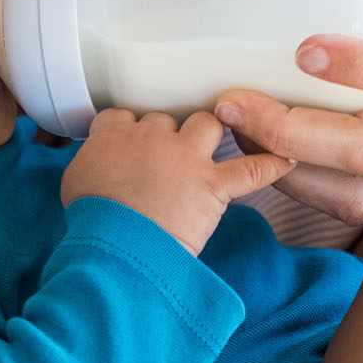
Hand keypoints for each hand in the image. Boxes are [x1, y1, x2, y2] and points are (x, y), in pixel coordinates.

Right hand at [61, 109, 293, 253]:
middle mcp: (152, 137)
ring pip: (208, 125)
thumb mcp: (75, 182)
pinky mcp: (213, 185)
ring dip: (212, 133)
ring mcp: (186, 158)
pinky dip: (272, 165)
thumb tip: (97, 168)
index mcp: (114, 134)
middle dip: (170, 134)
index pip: (125, 116)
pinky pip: (253, 169)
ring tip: (216, 143)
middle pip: (167, 119)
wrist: (116, 246)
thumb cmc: (92, 221)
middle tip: (169, 157)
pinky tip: (287, 160)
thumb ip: (91, 163)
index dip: (132, 129)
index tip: (133, 142)